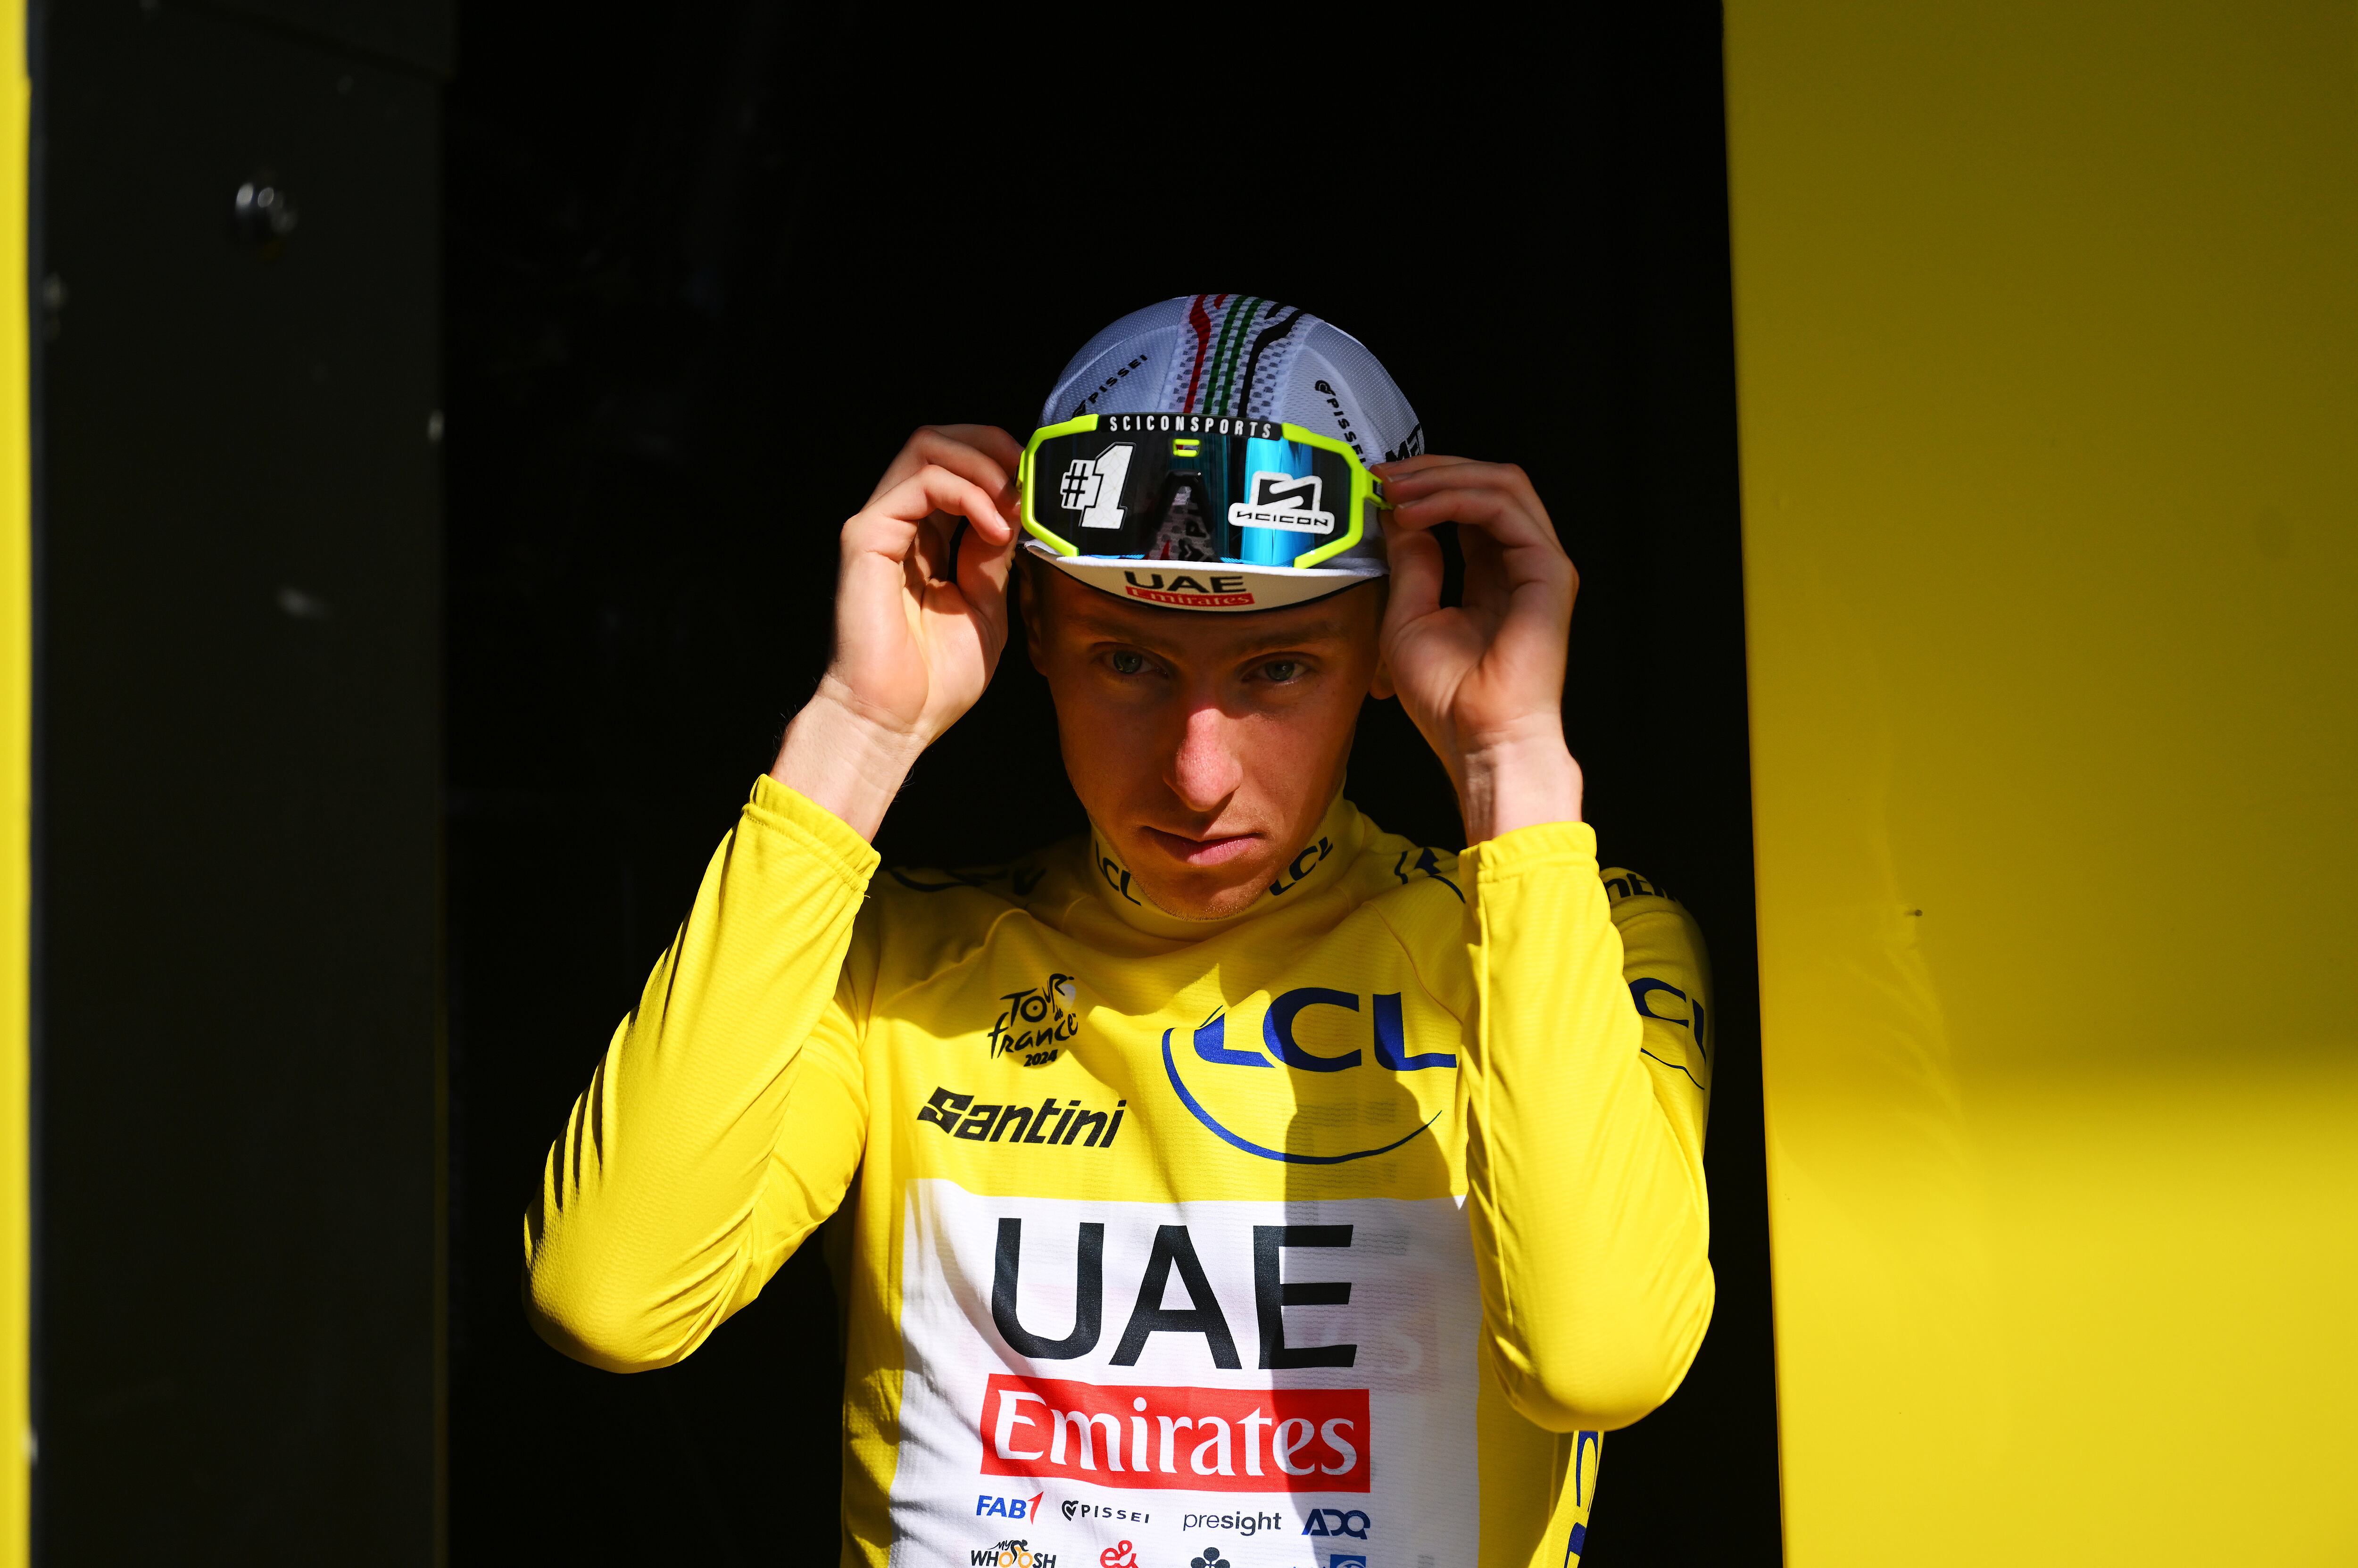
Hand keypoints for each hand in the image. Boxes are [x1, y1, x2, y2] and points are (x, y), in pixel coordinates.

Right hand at [771, 424, 1022, 837]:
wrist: (894, 723)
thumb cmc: (934, 681)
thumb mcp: (986, 607)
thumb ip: (995, 556)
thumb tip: (1018, 508)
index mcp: (927, 541)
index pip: (959, 470)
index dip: (1002, 464)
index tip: (1040, 486)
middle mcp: (901, 524)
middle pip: (939, 442)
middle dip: (993, 446)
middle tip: (1030, 476)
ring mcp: (881, 526)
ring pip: (926, 446)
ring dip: (983, 463)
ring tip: (1014, 499)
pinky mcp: (867, 536)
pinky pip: (920, 482)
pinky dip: (967, 493)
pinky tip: (995, 527)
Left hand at [1373, 454, 1583, 841]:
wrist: (1479, 741)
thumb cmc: (1448, 698)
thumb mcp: (1408, 617)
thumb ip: (1411, 561)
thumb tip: (1397, 513)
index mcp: (1492, 576)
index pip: (1467, 506)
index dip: (1425, 487)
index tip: (1378, 486)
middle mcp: (1520, 564)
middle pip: (1488, 483)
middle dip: (1432, 471)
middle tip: (1383, 476)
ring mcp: (1539, 565)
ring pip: (1501, 484)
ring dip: (1442, 478)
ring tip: (1396, 491)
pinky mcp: (1548, 570)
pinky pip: (1504, 508)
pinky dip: (1456, 498)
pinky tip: (1416, 512)